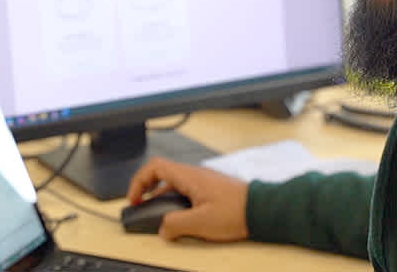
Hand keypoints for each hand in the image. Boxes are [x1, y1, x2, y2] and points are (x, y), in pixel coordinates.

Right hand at [126, 157, 249, 241]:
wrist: (262, 209)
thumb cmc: (236, 211)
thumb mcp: (200, 223)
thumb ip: (175, 225)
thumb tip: (163, 229)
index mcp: (189, 177)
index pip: (155, 167)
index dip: (139, 182)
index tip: (134, 199)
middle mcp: (195, 175)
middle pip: (162, 177)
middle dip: (147, 193)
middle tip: (141, 209)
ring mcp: (203, 182)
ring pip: (174, 186)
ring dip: (162, 201)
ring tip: (160, 219)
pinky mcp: (210, 191)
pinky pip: (186, 193)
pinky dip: (177, 204)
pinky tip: (180, 220)